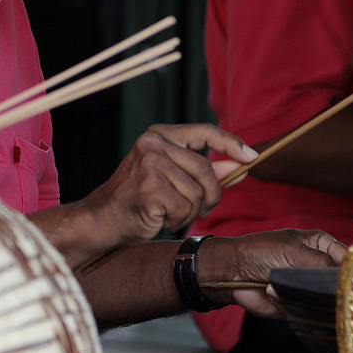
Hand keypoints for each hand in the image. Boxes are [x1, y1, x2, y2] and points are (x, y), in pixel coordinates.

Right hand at [75, 124, 257, 249]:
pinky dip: (178, 219)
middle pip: (206, 169)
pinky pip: (186, 208)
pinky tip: (160, 217)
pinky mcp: (150, 188)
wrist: (101, 221)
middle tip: (201, 209)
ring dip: (190, 211)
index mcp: (158, 135)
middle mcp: (152, 144)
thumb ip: (206, 171)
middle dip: (211, 195)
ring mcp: (150, 164)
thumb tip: (240, 165)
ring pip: (197, 192)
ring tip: (169, 212)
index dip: (231, 143)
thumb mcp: (173, 181)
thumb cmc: (137, 202)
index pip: (204, 131)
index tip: (251, 156)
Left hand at [196, 230, 345, 318]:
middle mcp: (318, 267)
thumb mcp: (294, 251)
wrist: (231, 271)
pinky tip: (274, 293)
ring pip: (324, 301)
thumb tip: (343, 279)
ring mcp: (307, 287)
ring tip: (286, 285)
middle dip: (332, 289)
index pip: (349, 259)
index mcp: (322, 246)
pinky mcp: (296, 305)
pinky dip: (290, 304)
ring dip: (307, 297)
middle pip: (339, 284)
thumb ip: (321, 263)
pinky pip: (304, 311)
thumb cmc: (260, 251)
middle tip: (320, 288)